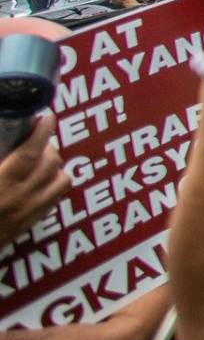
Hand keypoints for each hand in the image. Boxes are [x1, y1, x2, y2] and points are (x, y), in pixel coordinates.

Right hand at [0, 120, 67, 248]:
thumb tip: (2, 138)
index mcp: (0, 186)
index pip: (28, 154)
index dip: (40, 132)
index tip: (45, 116)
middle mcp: (20, 200)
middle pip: (51, 163)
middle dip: (47, 145)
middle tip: (34, 137)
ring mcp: (29, 213)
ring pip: (61, 180)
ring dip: (55, 165)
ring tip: (39, 157)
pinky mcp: (30, 223)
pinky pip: (55, 197)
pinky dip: (53, 182)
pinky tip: (38, 178)